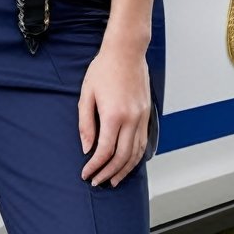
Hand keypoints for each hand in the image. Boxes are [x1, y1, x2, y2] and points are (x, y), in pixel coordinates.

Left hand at [78, 40, 151, 187]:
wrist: (126, 52)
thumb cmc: (104, 68)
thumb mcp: (87, 94)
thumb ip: (86, 123)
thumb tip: (87, 147)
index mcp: (114, 115)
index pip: (105, 151)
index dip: (95, 166)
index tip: (87, 173)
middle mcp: (132, 119)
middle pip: (122, 157)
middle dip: (109, 173)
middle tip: (98, 181)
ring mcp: (142, 118)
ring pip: (137, 153)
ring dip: (125, 170)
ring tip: (113, 179)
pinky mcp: (147, 115)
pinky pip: (144, 143)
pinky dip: (136, 157)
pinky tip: (128, 163)